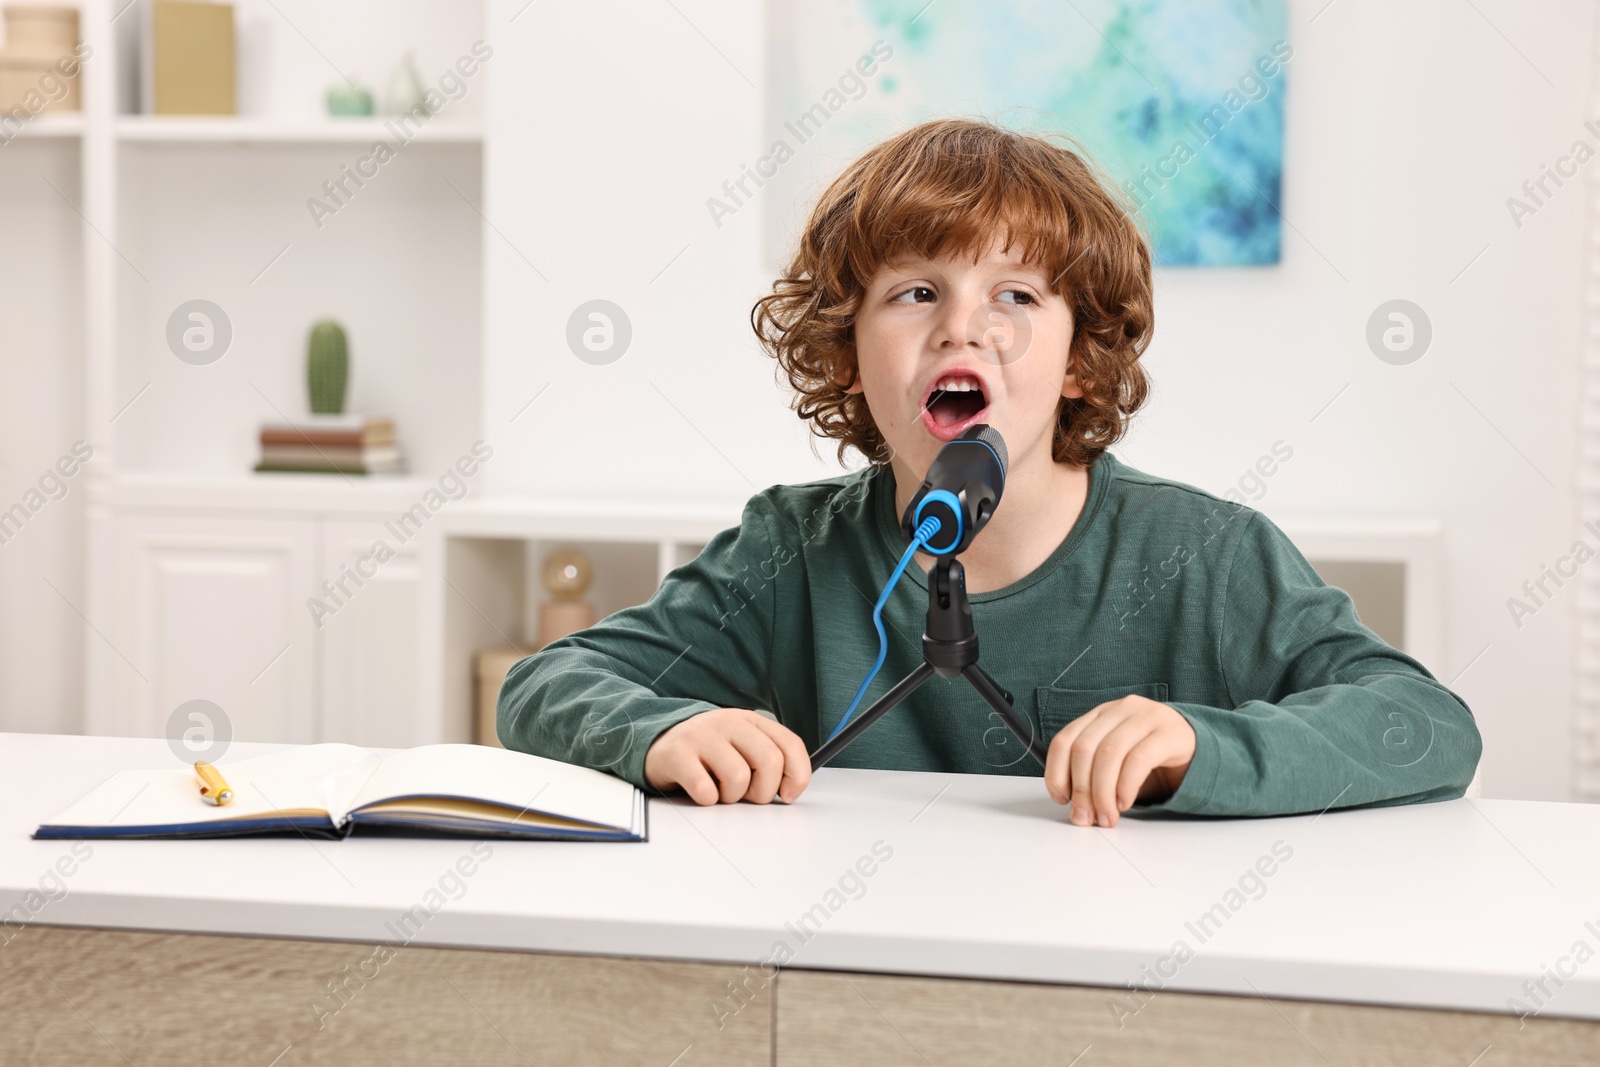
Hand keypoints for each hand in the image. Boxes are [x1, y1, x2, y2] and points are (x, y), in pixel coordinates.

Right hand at [644, 708, 811, 804]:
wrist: (658, 743)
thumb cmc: (708, 753)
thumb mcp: (741, 746)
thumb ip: (768, 760)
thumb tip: (792, 788)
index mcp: (750, 720)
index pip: (790, 745)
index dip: (798, 775)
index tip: (788, 795)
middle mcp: (728, 723)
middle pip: (770, 761)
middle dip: (764, 791)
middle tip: (749, 796)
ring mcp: (701, 736)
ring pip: (738, 778)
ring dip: (732, 796)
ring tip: (719, 790)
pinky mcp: (677, 754)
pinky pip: (705, 790)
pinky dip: (707, 799)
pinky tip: (700, 790)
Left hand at [1044, 695, 1194, 827]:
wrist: (1198, 750)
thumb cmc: (1152, 758)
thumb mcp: (1117, 763)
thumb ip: (1093, 776)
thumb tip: (1074, 807)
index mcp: (1100, 715)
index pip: (1065, 739)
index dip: (1057, 772)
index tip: (1060, 799)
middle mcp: (1120, 710)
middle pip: (1085, 748)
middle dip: (1080, 789)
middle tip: (1084, 817)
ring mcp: (1145, 717)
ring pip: (1109, 754)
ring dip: (1102, 793)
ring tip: (1106, 816)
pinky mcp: (1168, 733)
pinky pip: (1138, 760)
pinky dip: (1126, 786)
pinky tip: (1124, 803)